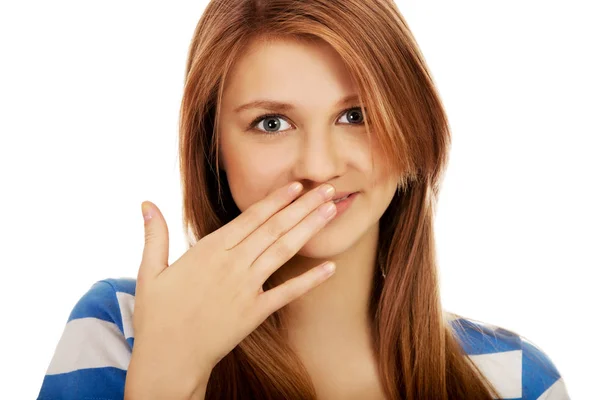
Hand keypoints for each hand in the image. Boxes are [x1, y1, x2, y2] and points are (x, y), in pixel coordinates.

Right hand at [125, 182, 337, 398]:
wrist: (168, 360)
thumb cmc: (157, 316)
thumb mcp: (149, 271)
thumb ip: (154, 235)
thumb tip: (146, 202)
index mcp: (209, 250)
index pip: (250, 217)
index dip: (276, 200)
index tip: (297, 185)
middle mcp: (232, 264)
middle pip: (274, 228)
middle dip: (303, 206)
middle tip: (328, 188)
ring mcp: (246, 288)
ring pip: (283, 251)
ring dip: (309, 229)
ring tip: (331, 211)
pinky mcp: (255, 312)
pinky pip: (288, 293)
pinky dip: (310, 280)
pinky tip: (331, 267)